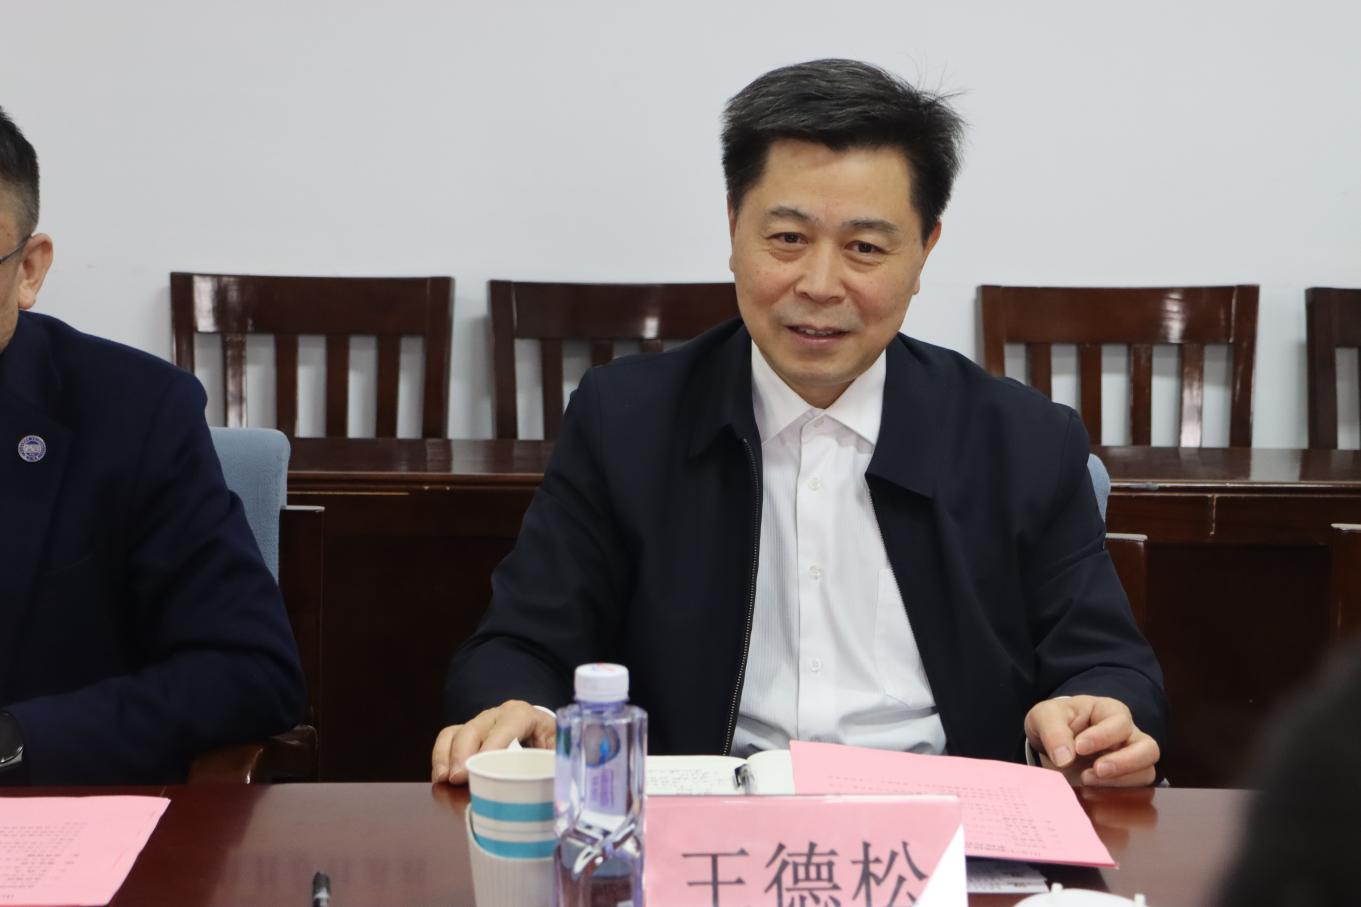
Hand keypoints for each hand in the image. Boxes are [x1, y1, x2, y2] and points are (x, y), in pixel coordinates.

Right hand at [430, 700, 556, 784]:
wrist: (539, 734)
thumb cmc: (548, 746)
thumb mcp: (558, 751)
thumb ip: (557, 765)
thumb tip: (559, 790)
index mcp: (525, 715)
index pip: (511, 722)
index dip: (496, 741)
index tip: (484, 763)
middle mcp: (498, 715)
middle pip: (477, 727)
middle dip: (465, 752)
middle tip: (458, 778)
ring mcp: (480, 723)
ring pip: (457, 732)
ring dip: (447, 755)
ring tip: (444, 779)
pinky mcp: (466, 734)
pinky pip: (447, 739)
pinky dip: (440, 756)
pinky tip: (439, 778)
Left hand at [1024, 695, 1159, 786]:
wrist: (1051, 741)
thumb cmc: (1054, 722)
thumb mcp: (1044, 716)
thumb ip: (1053, 732)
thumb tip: (1064, 758)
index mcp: (1110, 711)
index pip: (1120, 723)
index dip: (1103, 736)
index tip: (1079, 747)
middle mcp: (1128, 735)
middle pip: (1148, 749)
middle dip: (1125, 762)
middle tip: (1096, 769)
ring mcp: (1130, 759)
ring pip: (1146, 772)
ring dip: (1121, 781)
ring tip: (1086, 780)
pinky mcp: (1125, 781)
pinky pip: (1136, 792)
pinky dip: (1118, 796)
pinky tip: (1094, 795)